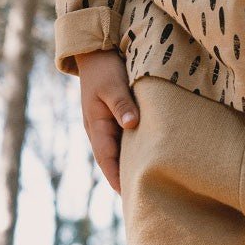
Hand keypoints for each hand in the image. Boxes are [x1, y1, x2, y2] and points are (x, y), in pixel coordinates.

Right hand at [76, 49, 139, 195]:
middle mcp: (100, 128)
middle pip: (113, 159)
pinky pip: (124, 137)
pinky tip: (148, 152)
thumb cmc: (105, 68)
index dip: (116, 177)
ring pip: (119, 148)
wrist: (96, 50)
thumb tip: (131, 125)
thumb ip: (122, 104)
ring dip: (130, 162)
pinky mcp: (116, 114)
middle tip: (142, 195)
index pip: (106, 159)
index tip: (128, 194)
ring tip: (147, 179)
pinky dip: (134, 147)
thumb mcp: (112, 84)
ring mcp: (107, 122)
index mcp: (96, 125)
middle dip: (124, 176)